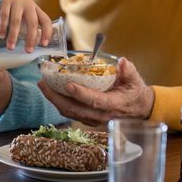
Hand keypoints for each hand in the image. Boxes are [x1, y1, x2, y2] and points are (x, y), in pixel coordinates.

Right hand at [0, 0, 53, 51]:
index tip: (44, 44)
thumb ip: (31, 28)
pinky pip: (4, 16)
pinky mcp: (6, 1)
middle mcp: (29, 5)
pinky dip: (3, 27)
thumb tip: (33, 44)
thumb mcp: (28, 17)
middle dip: (30, 38)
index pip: (46, 21)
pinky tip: (1, 35)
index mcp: (37, 10)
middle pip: (32, 22)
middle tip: (28, 50)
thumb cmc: (19, 11)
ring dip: (13, 35)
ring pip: (16, 21)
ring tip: (11, 47)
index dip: (47, 33)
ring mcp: (17, 2)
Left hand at [37, 56, 154, 126]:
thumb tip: (123, 62)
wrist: (138, 110)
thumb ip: (129, 71)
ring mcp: (93, 119)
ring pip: (70, 112)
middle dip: (57, 97)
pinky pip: (70, 113)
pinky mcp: (88, 119)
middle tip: (43, 83)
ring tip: (43, 85)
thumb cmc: (135, 92)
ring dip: (54, 100)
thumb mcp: (135, 80)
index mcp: (114, 104)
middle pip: (75, 109)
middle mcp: (101, 115)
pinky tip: (51, 92)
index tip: (68, 84)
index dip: (81, 94)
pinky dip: (59, 103)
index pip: (95, 101)